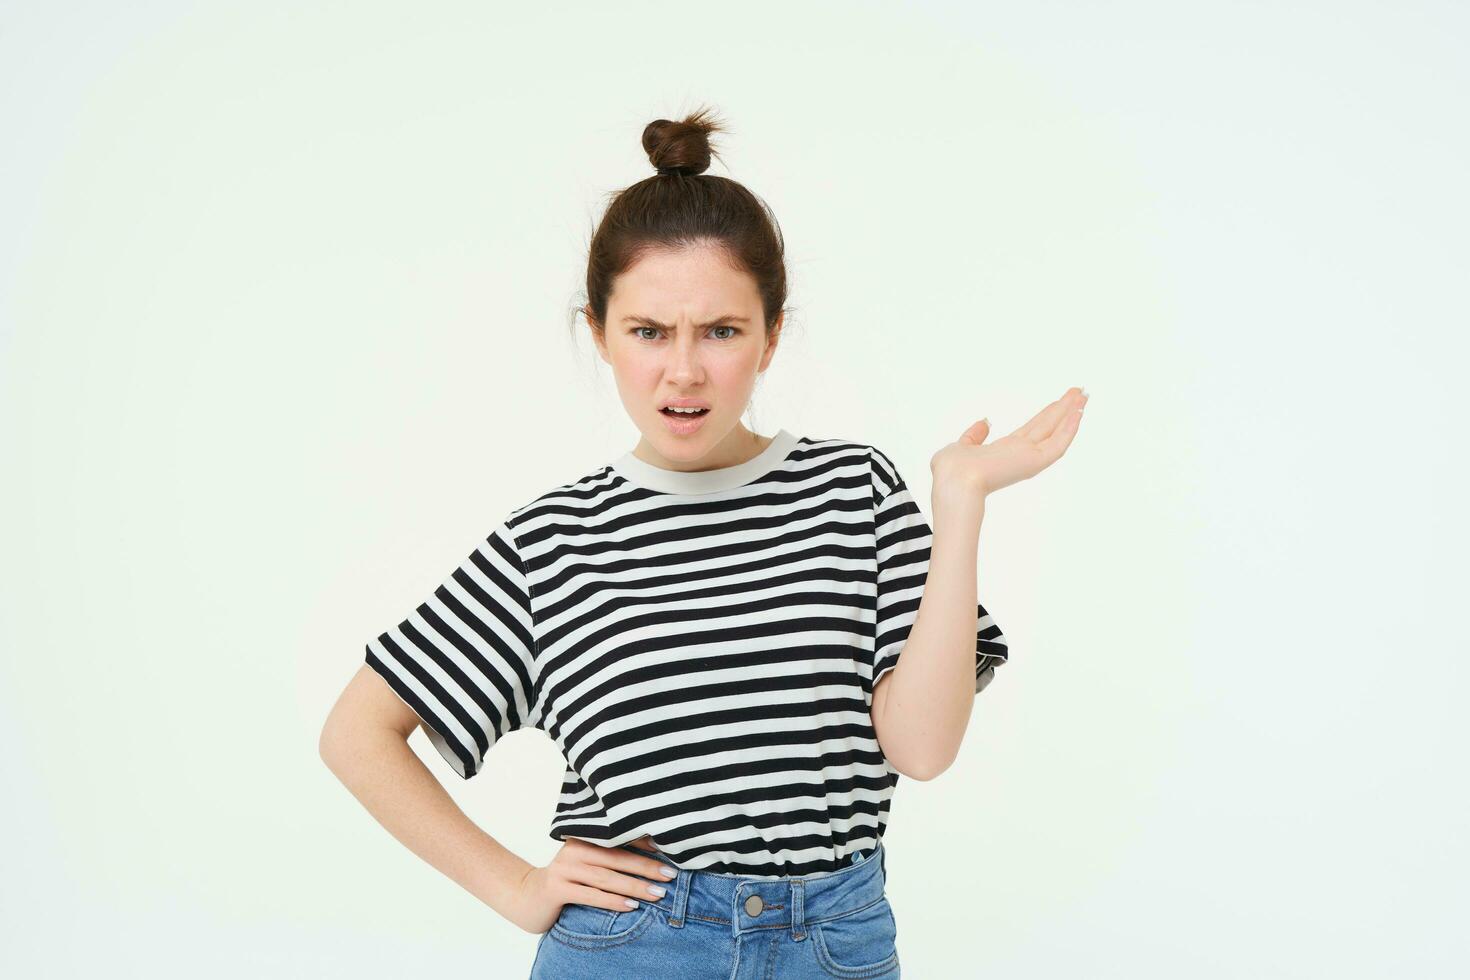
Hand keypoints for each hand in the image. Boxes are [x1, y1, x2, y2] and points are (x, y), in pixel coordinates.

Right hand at [504, 835, 676, 934]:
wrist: (527, 897)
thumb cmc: (567, 880)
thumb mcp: (586, 863)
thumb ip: (610, 856)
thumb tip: (654, 853)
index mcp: (584, 837)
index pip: (619, 838)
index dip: (645, 844)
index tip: (670, 851)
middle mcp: (574, 849)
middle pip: (617, 858)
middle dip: (646, 867)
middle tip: (670, 875)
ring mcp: (564, 869)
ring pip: (607, 878)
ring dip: (634, 886)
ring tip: (657, 893)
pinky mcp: (557, 889)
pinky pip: (591, 895)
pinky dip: (613, 901)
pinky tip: (631, 906)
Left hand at [930, 386, 1087, 498]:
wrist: (954, 482)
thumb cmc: (951, 471)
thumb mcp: (961, 446)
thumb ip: (973, 436)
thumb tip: (984, 422)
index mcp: (1004, 451)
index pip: (1033, 429)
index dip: (1047, 414)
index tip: (1059, 402)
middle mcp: (1020, 453)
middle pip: (1049, 426)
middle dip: (1064, 408)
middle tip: (1081, 391)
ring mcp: (1029, 458)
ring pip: (1056, 431)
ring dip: (1071, 412)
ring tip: (1084, 394)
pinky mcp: (1035, 462)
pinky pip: (1058, 443)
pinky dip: (1070, 427)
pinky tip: (1079, 411)